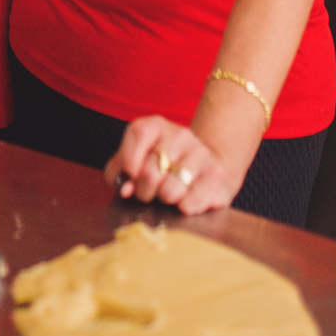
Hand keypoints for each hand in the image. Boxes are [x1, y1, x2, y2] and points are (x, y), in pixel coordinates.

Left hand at [104, 116, 237, 215]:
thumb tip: (126, 189)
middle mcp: (181, 135)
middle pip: (151, 170)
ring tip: (169, 195)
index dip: (129, 159)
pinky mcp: (216, 177)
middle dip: (144, 190)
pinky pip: (191, 203)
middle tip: (150, 192)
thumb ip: (118, 173)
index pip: (139, 132)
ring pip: (170, 190)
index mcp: (156, 126)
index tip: (131, 174)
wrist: (204, 170)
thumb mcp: (133, 163)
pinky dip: (184, 209)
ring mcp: (201, 154)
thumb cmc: (159, 169)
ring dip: (165, 200)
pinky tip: (186, 201)